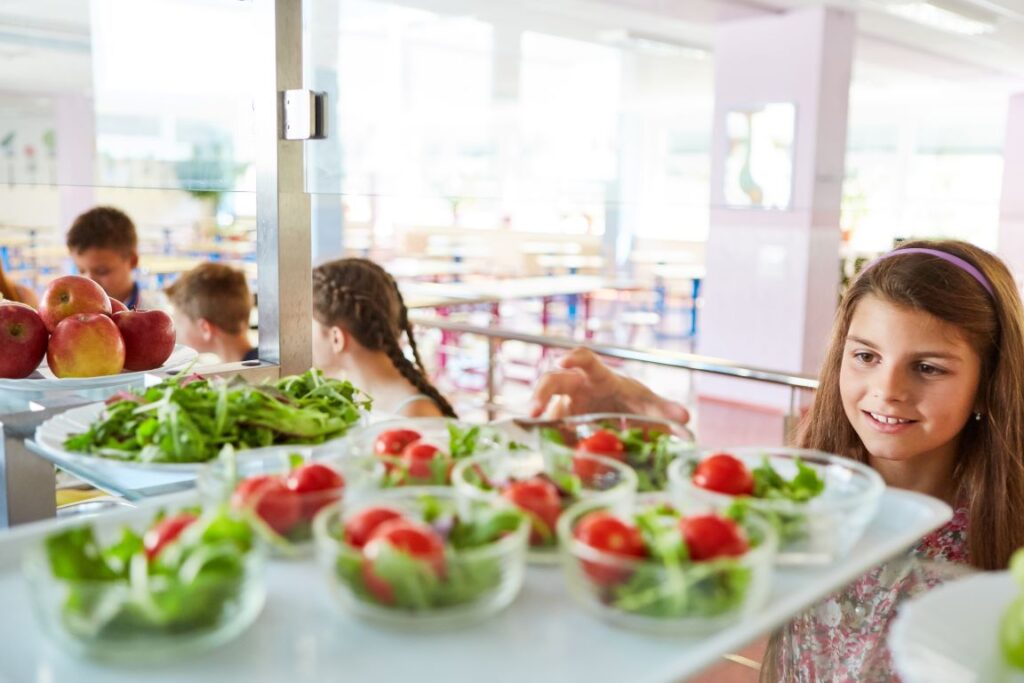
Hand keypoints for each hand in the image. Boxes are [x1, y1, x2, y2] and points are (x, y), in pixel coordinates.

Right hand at [529, 347, 689, 423]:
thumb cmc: (631, 401)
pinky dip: (545, 439)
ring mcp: (565, 406)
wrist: (621, 414)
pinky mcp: (561, 425)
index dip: (573, 358)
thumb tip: (686, 419)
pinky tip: (543, 450)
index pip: (584, 359)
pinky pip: (550, 430)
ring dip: (537, 418)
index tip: (563, 361)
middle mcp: (576, 387)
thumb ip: (665, 410)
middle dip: (541, 392)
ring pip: (545, 406)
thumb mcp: (649, 405)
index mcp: (597, 376)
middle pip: (552, 380)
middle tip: (534, 411)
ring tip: (532, 433)